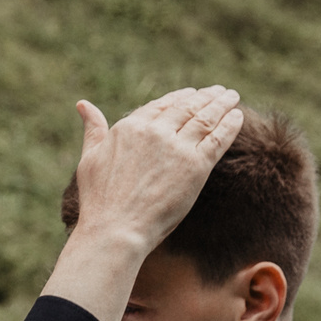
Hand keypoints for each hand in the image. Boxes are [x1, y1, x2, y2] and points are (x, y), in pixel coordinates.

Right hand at [40, 87, 242, 320]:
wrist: (115, 230)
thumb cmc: (98, 201)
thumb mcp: (89, 158)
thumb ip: (93, 129)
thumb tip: (83, 104)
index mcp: (129, 127)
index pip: (161, 105)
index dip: (179, 98)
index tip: (192, 94)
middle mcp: (154, 131)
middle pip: (187, 107)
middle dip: (206, 97)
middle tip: (220, 91)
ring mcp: (177, 147)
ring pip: (206, 118)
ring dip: (222, 104)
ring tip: (232, 97)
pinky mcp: (196, 165)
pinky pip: (218, 138)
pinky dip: (230, 125)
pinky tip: (238, 116)